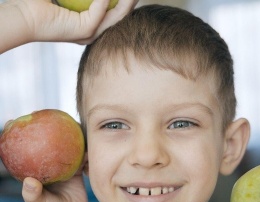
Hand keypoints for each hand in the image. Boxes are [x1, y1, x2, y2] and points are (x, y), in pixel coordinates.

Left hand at [0, 0, 137, 52]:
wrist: (24, 16)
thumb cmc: (41, 2)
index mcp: (90, 24)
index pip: (113, 12)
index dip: (123, 2)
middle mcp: (93, 32)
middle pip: (119, 16)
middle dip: (129, 2)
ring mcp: (89, 34)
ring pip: (115, 17)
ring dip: (125, 3)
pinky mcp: (83, 32)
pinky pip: (98, 14)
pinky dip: (103, 1)